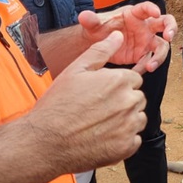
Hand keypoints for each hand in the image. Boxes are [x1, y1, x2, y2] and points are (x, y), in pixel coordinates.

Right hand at [28, 31, 146, 172]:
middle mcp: (129, 102)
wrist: (45, 142)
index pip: (133, 79)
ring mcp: (129, 126)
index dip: (116, 86)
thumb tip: (118, 35)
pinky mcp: (126, 147)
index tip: (100, 94)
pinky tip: (102, 137)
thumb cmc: (58, 104)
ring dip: (125, 120)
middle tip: (98, 109)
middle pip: (137, 98)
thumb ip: (101, 50)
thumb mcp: (76, 69)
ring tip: (99, 123)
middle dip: (123, 101)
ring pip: (138, 118)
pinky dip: (122, 140)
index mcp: (120, 80)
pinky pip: (134, 140)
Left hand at [78, 3, 177, 73]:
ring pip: (162, 46)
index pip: (146, 8)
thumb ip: (90, 20)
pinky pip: (150, 60)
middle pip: (165, 23)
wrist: (97, 45)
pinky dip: (145, 67)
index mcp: (134, 14)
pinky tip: (135, 73)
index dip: (152, 9)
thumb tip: (84, 16)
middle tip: (168, 37)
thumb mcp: (93, 25)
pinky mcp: (144, 54)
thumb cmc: (98, 30)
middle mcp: (145, 26)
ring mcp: (146, 40)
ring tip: (149, 67)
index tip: (156, 12)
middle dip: (170, 28)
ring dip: (160, 56)